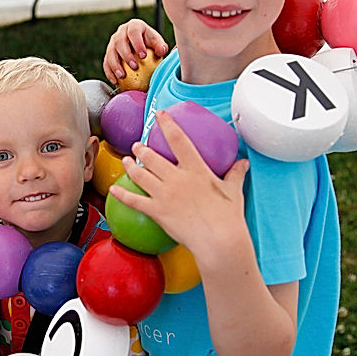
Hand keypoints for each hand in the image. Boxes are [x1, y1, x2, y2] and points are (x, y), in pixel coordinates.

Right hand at [103, 19, 167, 83]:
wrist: (140, 47)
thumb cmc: (150, 44)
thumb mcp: (157, 43)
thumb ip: (161, 46)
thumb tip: (161, 50)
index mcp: (134, 26)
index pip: (134, 32)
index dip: (137, 43)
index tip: (143, 56)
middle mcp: (121, 32)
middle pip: (119, 42)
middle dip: (126, 55)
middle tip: (134, 67)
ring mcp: (113, 42)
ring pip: (110, 53)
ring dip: (115, 65)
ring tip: (122, 76)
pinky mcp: (108, 53)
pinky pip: (106, 63)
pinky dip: (109, 73)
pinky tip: (115, 81)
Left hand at [110, 111, 248, 257]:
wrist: (219, 240)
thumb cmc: (228, 217)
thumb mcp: (234, 191)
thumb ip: (235, 174)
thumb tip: (243, 163)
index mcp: (195, 169)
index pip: (178, 139)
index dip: (167, 124)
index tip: (160, 115)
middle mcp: (176, 178)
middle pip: (152, 157)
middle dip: (142, 148)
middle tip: (138, 145)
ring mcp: (164, 195)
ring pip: (140, 174)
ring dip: (130, 165)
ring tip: (126, 160)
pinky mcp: (157, 211)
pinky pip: (134, 201)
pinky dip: (121, 195)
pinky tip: (113, 190)